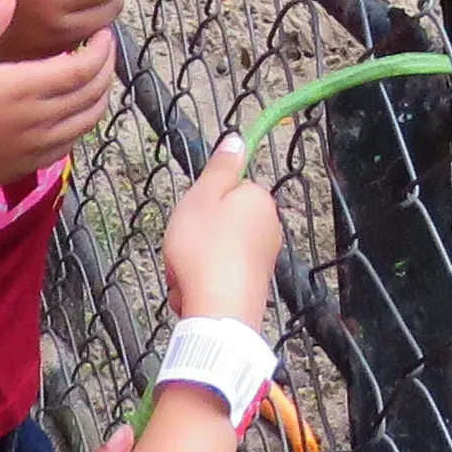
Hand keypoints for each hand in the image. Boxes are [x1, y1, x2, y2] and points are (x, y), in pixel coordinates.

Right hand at [0, 0, 116, 191]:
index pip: (84, 68)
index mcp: (25, 88)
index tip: (103, 33)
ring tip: (96, 76)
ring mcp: (39, 145)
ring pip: (89, 119)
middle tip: (105, 49)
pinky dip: (84, 121)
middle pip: (93, 91)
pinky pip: (73, 142)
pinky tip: (75, 110)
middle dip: (107, 67)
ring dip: (100, 95)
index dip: (102, 50)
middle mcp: (41, 117)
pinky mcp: (32, 164)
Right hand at [163, 136, 281, 324]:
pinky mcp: (254, 285)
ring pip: (214, 253)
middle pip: (218, 223)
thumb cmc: (204, 251)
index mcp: (258, 199)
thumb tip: (236, 139)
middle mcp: (268, 225)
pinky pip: (219, 277)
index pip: (224, 191)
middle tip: (183, 250)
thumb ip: (220, 167)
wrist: (218, 312)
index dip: (201, 205)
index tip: (190, 219)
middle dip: (194, 239)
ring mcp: (263, 257)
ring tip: (185, 277)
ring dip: (192, 265)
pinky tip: (192, 294)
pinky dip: (202, 284)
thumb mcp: (202, 197)